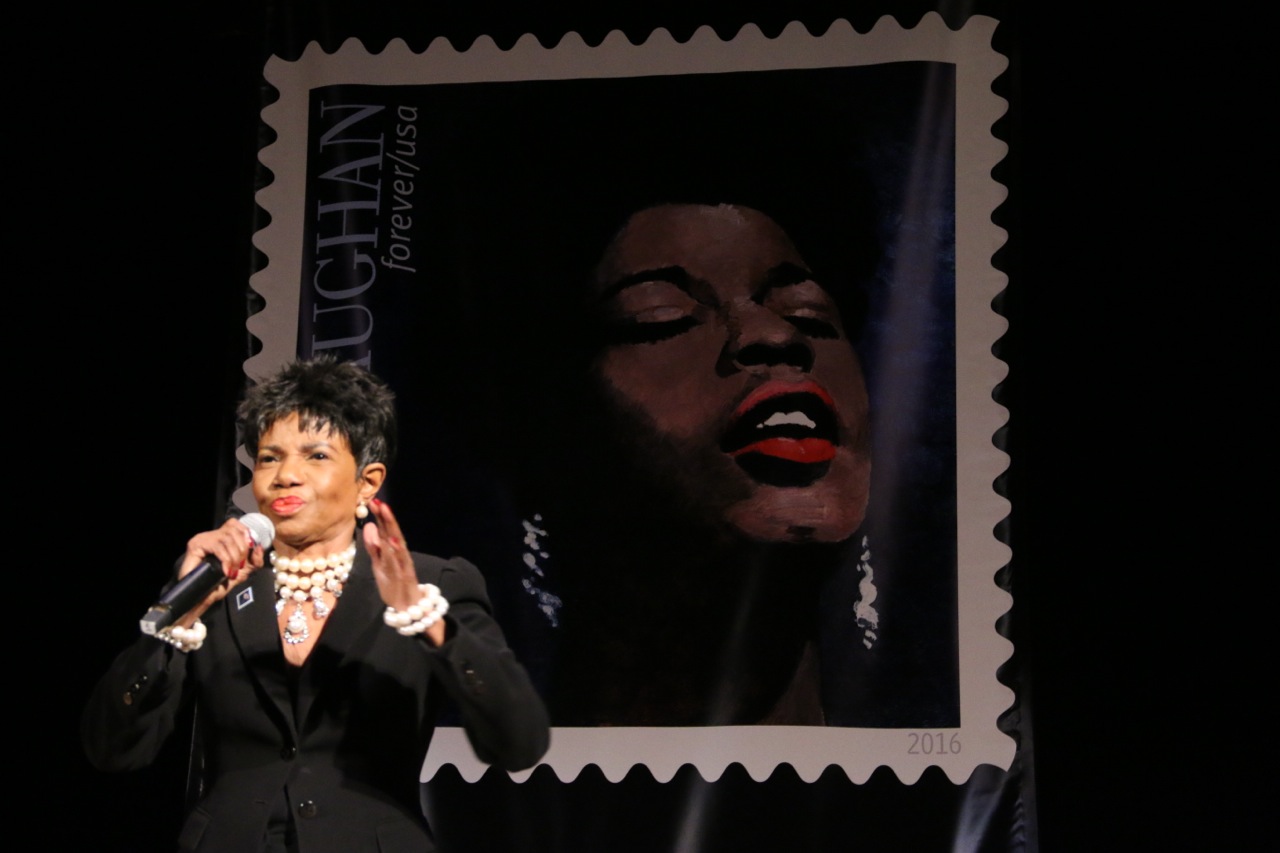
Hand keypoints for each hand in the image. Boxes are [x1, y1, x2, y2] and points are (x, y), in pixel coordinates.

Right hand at [173, 517, 265, 624]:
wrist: (202, 598)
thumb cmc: (219, 585)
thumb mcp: (243, 572)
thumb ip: (254, 560)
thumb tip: (259, 547)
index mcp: (222, 538)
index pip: (235, 524)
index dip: (245, 534)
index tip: (250, 549)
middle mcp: (211, 535)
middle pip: (233, 530)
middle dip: (242, 549)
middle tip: (240, 566)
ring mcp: (202, 539)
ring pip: (226, 538)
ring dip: (234, 556)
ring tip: (232, 571)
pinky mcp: (195, 545)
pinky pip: (217, 546)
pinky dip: (225, 559)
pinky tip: (226, 571)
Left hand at [364, 498, 446, 645]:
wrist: (408, 608)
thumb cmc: (394, 584)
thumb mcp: (379, 564)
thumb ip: (374, 546)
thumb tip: (370, 525)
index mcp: (392, 552)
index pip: (386, 530)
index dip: (381, 517)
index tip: (373, 501)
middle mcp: (399, 556)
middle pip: (393, 534)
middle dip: (388, 519)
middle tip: (381, 503)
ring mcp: (403, 566)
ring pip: (398, 546)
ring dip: (393, 531)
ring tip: (387, 517)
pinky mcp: (406, 577)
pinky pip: (401, 563)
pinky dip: (398, 553)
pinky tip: (394, 543)